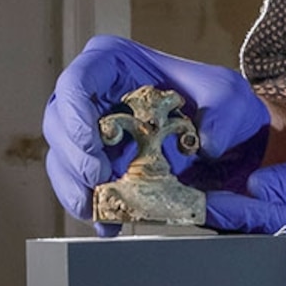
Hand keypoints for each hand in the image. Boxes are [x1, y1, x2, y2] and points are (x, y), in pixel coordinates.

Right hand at [42, 35, 273, 219]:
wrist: (225, 130)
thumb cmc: (216, 99)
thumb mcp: (227, 95)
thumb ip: (221, 113)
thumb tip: (207, 144)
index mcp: (112, 62)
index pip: (77, 82)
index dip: (75, 115)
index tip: (93, 146)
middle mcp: (92, 93)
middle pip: (58, 122)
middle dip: (73, 157)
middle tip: (98, 181)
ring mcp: (90, 128)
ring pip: (61, 157)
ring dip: (74, 186)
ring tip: (98, 210)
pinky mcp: (97, 161)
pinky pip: (78, 183)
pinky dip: (90, 204)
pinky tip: (108, 223)